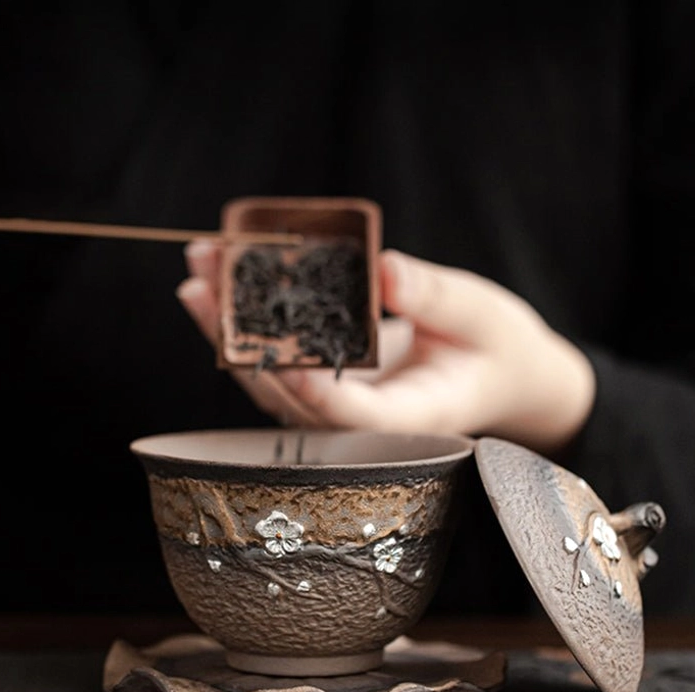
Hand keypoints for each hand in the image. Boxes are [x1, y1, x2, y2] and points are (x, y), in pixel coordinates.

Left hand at [177, 244, 594, 454]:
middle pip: (287, 396)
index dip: (309, 387)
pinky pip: (279, 357)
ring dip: (227, 328)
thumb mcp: (480, 313)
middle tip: (200, 284)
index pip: (349, 414)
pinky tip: (221, 278)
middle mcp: (362, 421)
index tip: (272, 349)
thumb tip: (382, 268)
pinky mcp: (326, 380)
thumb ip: (434, 297)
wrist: (496, 370)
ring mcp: (338, 404)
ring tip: (198, 268)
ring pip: (270, 379)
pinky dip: (248, 321)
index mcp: (409, 418)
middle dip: (239, 343)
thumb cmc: (496, 346)